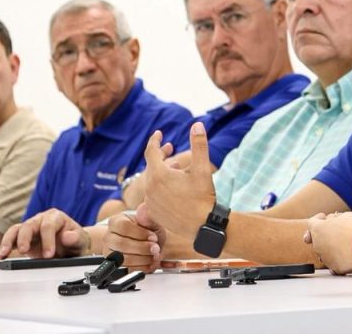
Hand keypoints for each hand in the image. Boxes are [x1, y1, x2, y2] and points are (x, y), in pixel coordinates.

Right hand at [0, 209, 90, 259]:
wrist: (70, 245)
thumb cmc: (74, 240)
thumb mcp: (80, 240)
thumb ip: (75, 238)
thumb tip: (67, 236)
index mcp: (56, 217)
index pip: (48, 226)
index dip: (48, 240)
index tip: (48, 255)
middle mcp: (41, 220)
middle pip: (29, 225)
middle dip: (25, 238)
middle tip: (24, 251)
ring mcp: (31, 228)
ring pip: (17, 230)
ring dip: (9, 241)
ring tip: (5, 253)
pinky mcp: (23, 237)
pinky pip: (12, 238)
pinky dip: (5, 246)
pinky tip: (1, 256)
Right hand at [105, 204, 165, 271]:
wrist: (148, 241)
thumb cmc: (147, 229)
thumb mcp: (150, 220)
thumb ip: (148, 216)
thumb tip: (144, 209)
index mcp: (116, 222)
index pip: (123, 227)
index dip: (140, 234)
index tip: (153, 236)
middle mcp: (109, 237)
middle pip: (121, 244)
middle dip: (142, 248)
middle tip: (156, 248)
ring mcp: (110, 252)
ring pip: (123, 259)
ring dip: (144, 258)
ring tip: (155, 255)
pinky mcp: (116, 265)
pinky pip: (127, 269)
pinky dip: (143, 267)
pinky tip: (151, 262)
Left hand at [142, 123, 215, 237]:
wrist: (201, 226)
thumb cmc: (202, 197)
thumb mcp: (202, 169)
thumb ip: (199, 145)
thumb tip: (197, 124)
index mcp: (159, 175)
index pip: (151, 151)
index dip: (154, 140)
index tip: (159, 133)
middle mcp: (150, 188)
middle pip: (151, 166)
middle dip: (161, 155)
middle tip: (171, 148)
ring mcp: (149, 202)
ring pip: (153, 181)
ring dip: (163, 172)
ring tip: (177, 169)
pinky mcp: (152, 213)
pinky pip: (153, 194)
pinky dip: (161, 187)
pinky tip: (174, 188)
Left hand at [304, 212, 351, 274]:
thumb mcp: (344, 215)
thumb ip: (335, 218)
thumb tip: (336, 220)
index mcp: (318, 229)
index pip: (311, 222)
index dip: (319, 219)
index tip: (324, 217)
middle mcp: (317, 245)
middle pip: (317, 238)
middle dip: (325, 234)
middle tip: (336, 230)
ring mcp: (325, 258)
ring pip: (325, 251)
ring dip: (331, 247)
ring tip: (345, 242)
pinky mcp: (334, 268)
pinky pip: (335, 261)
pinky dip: (339, 257)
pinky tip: (348, 253)